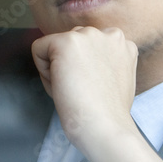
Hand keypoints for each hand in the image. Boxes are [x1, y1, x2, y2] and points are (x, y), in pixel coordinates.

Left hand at [32, 27, 162, 161]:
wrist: (104, 127)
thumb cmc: (108, 114)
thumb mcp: (116, 79)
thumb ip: (104, 62)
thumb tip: (82, 61)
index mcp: (124, 44)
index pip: (90, 47)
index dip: (84, 70)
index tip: (93, 89)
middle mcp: (110, 34)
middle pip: (72, 44)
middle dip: (71, 66)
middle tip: (83, 91)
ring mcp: (88, 35)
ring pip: (56, 47)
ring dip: (58, 68)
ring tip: (74, 89)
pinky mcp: (66, 41)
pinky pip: (38, 49)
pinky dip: (43, 71)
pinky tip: (62, 86)